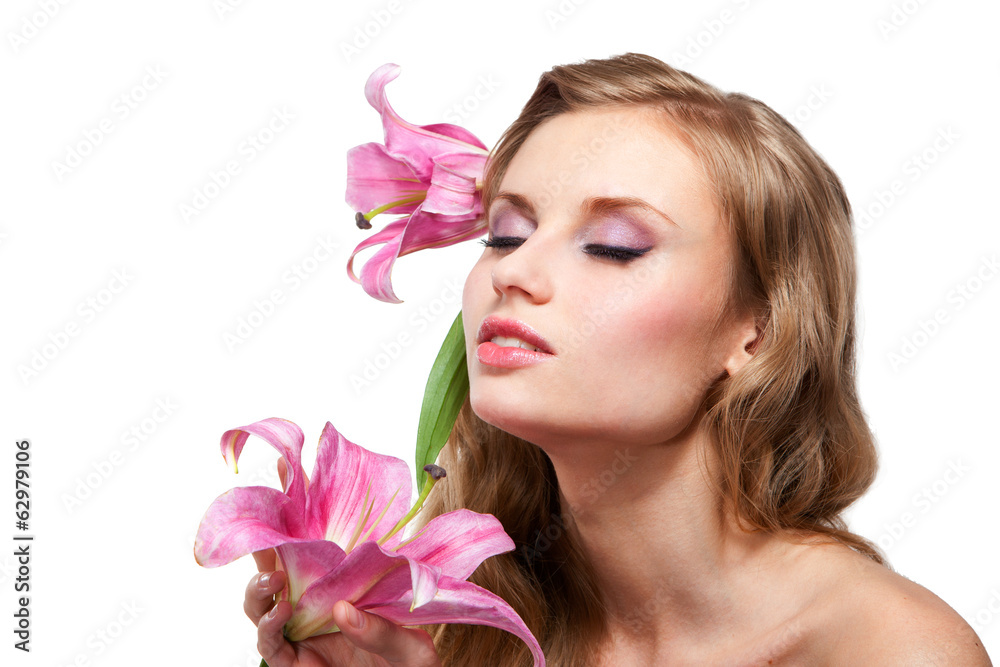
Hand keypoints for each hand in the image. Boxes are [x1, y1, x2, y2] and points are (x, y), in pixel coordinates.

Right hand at [241, 461, 441, 666]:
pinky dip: (268, 628)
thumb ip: (384, 628)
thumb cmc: (412, 665)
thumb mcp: (411, 644)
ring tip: (274, 583)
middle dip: (260, 548)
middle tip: (262, 537)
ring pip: (261, 606)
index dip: (296, 509)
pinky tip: (281, 613)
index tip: (284, 471)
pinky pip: (270, 644)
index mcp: (342, 581)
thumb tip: (345, 610)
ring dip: (258, 590)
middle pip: (275, 568)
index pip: (314, 542)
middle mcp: (316, 602)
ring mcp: (302, 632)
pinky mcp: (294, 663)